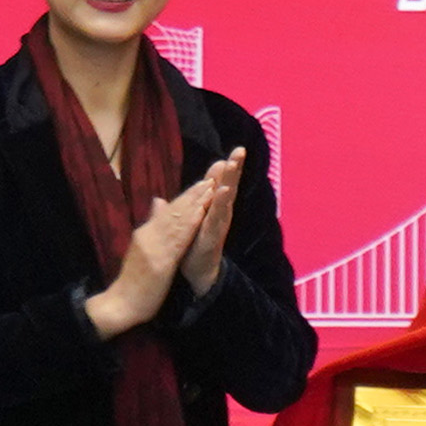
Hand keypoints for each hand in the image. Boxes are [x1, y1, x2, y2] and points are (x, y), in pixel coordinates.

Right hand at [83, 181, 214, 339]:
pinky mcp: (160, 261)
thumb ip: (151, 226)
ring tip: (208, 189)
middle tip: (210, 179)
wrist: (121, 303)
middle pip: (173, 212)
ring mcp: (154, 248)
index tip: (201, 184)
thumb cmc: (133, 280)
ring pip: (177, 221)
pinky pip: (178, 239)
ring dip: (194, 204)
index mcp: (145, 234)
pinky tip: (201, 213)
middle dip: (193, 195)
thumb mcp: (141, 250)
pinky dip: (190, 224)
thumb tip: (158, 202)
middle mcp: (148, 236)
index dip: (185, 197)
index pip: (167, 212)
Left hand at [181, 150, 246, 297]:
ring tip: (233, 163)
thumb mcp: (191, 221)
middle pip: (228, 186)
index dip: (226, 169)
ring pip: (226, 198)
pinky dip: (221, 203)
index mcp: (213, 209)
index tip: (234, 151)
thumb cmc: (194, 246)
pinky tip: (224, 190)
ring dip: (230, 180)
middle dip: (234, 168)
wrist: (197, 275)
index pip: (220, 184)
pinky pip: (217, 216)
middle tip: (241, 150)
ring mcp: (218, 223)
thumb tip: (185, 190)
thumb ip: (190, 205)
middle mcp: (220, 214)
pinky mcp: (213, 234)